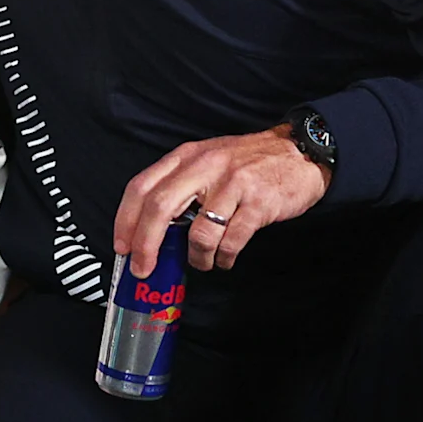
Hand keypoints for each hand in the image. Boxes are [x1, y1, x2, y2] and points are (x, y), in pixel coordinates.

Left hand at [112, 127, 329, 278]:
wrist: (301, 152)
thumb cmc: (248, 163)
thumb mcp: (207, 160)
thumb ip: (180, 185)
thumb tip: (150, 230)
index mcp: (186, 156)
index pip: (142, 186)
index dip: (125, 219)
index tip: (122, 246)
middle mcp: (205, 166)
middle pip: (159, 207)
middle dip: (145, 244)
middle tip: (142, 269)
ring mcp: (232, 183)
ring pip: (198, 232)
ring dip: (196, 257)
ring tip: (202, 262)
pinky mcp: (258, 203)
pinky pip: (231, 241)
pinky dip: (223, 258)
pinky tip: (225, 259)